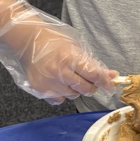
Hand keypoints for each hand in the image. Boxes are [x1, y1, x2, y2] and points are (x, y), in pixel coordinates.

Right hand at [0, 0, 115, 104]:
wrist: (28, 41)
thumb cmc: (53, 41)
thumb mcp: (76, 47)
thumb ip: (93, 63)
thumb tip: (111, 76)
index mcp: (69, 57)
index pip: (93, 75)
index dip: (105, 82)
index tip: (110, 86)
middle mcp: (59, 71)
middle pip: (85, 89)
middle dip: (91, 86)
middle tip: (89, 79)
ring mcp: (48, 82)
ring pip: (73, 95)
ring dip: (76, 89)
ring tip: (69, 76)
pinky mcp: (40, 90)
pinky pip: (59, 99)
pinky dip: (62, 93)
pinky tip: (58, 82)